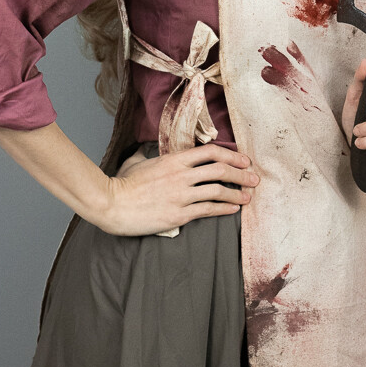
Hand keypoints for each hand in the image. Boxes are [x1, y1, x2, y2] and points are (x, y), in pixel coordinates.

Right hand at [92, 144, 259, 235]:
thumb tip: (146, 154)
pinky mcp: (179, 214)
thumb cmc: (121, 184)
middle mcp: (181, 175)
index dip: (231, 156)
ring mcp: (181, 195)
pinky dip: (224, 209)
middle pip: (220, 170)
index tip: (243, 160)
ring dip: (237, 194)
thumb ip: (148, 157)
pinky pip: (208, 210)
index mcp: (174, 159)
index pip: (210, 152)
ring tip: (247, 197)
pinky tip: (232, 210)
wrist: (111, 204)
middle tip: (254, 178)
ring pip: (218, 191)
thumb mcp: (137, 162)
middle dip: (241, 174)